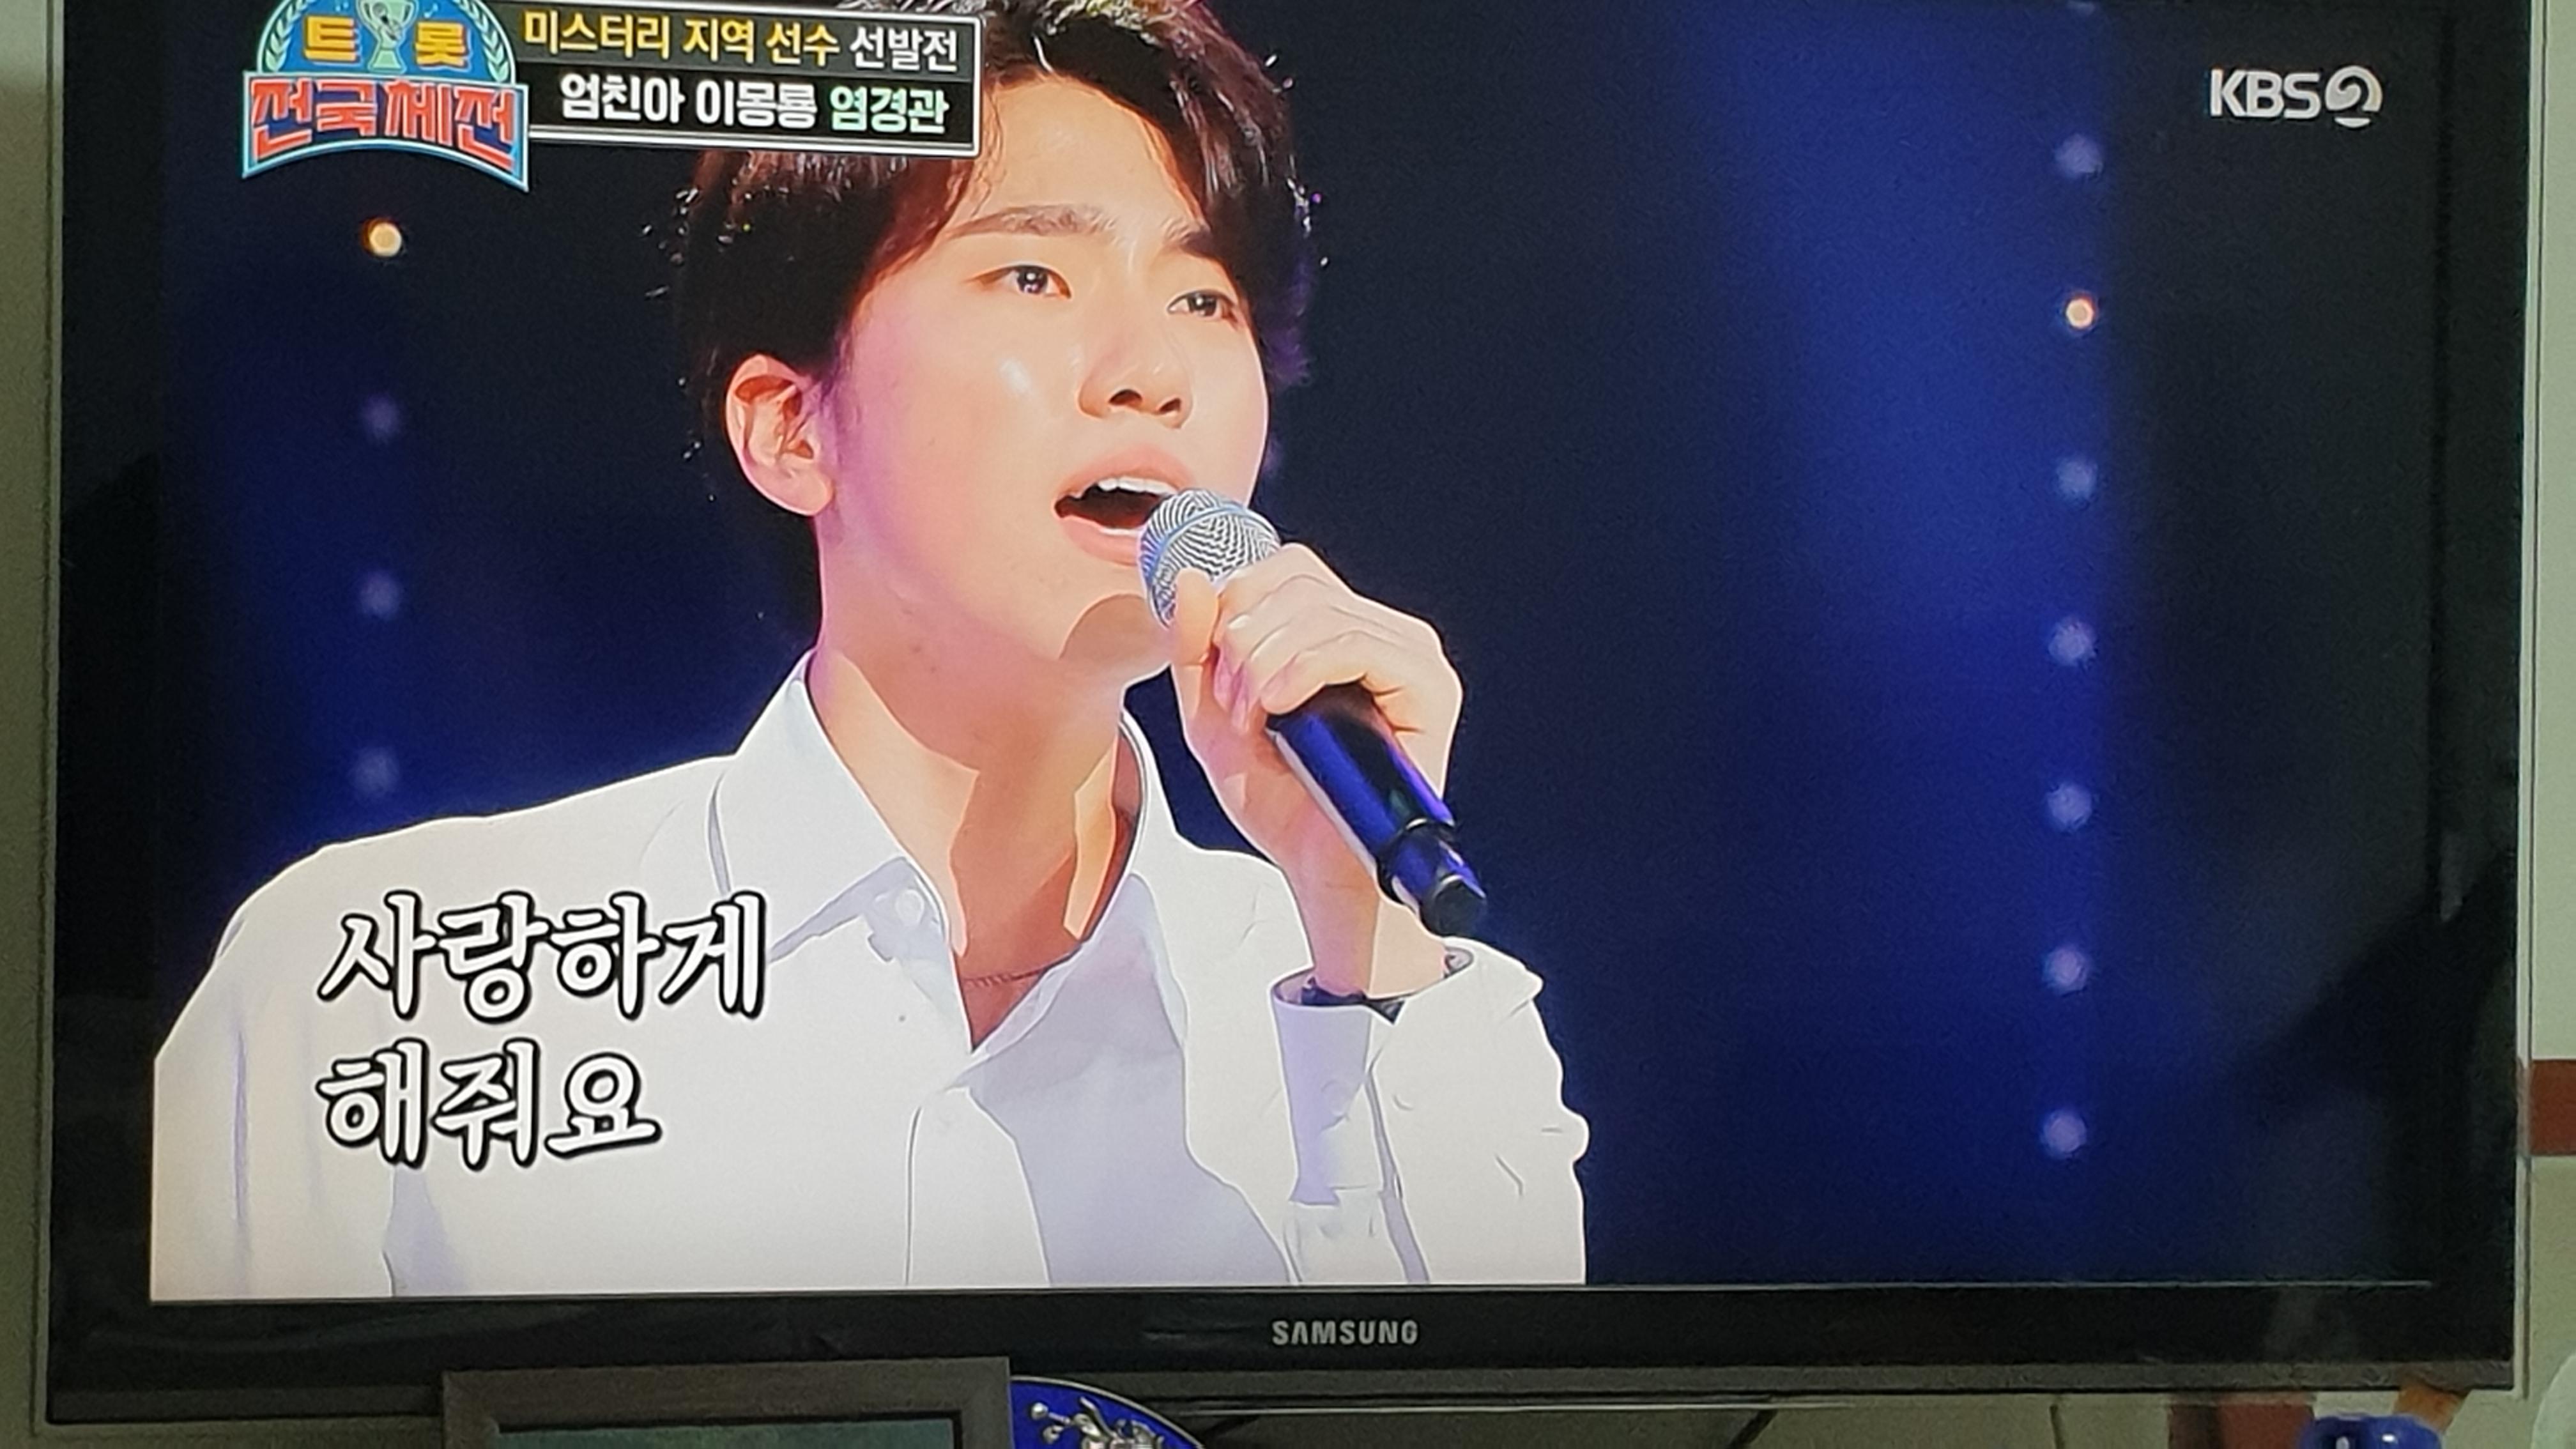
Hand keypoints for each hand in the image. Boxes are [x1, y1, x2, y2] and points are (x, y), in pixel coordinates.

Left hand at [1165, 546, 1461, 996]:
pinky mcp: (1430, 688)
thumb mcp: (1212, 719)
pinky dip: (1302, 670)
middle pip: (1298, 579)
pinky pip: (1356, 642)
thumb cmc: (1281, 804)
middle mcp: (1384, 633)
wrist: (1321, 873)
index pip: (1289, 567)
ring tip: (1254, 718)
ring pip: (1321, 609)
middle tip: (1233, 704)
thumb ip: (1194, 650)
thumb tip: (1191, 577)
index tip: (1217, 671)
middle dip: (1243, 638)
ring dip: (1264, 663)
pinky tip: (1281, 709)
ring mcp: (1412, 657)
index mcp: (1341, 631)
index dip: (1238, 601)